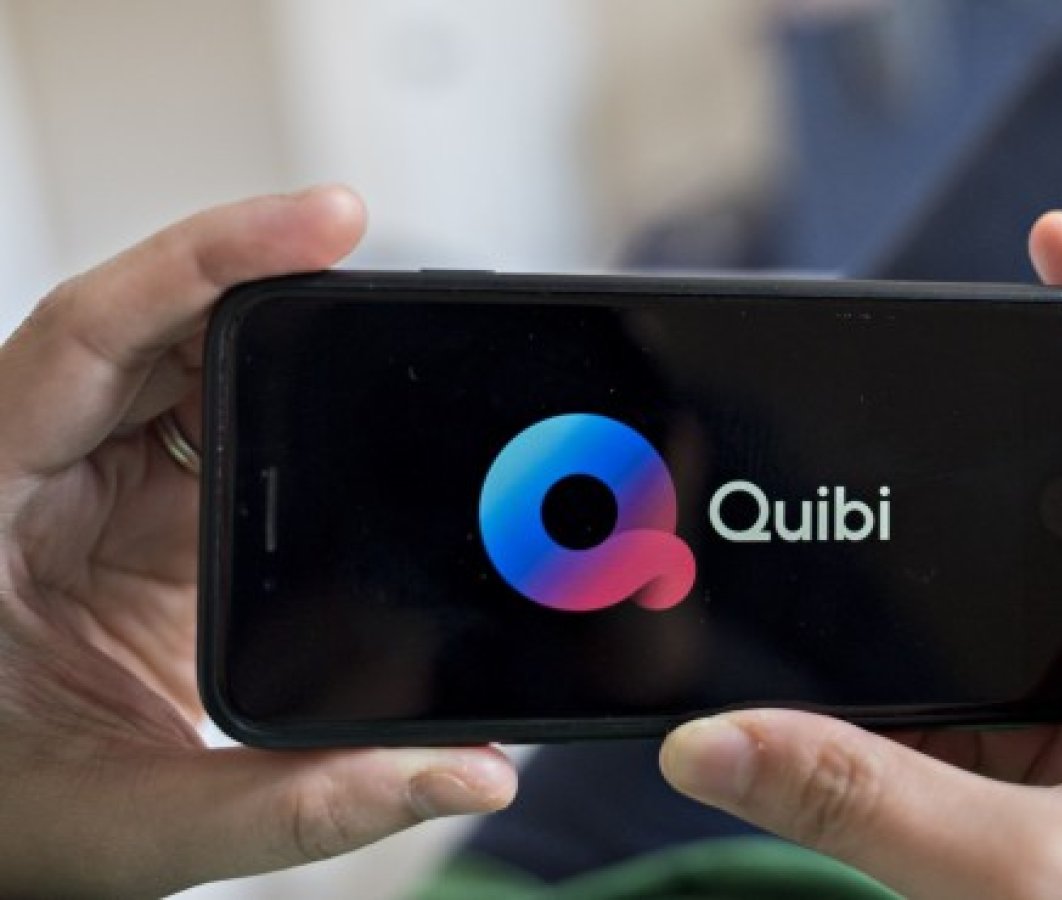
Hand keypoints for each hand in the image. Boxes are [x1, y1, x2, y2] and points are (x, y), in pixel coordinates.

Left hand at [0, 189, 515, 897]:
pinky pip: (218, 424)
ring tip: (388, 332)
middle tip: (384, 271)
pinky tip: (358, 411)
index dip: (205, 260)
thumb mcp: (136, 827)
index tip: (324, 222)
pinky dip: (296, 409)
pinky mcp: (146, 514)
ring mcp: (90, 488)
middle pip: (156, 325)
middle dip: (273, 281)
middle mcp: (32, 472)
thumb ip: (300, 806)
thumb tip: (467, 771)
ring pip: (191, 363)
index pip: (84, 334)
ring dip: (291, 343)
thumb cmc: (6, 819)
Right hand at [660, 212, 1061, 897]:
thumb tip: (707, 743)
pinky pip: (1046, 675)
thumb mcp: (1037, 885)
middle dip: (1015, 487)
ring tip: (901, 596)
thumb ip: (861, 805)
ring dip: (986, 600)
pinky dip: (977, 679)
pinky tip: (913, 696)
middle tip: (913, 471)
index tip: (1055, 236)